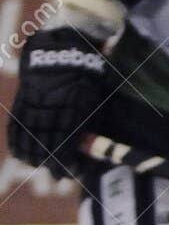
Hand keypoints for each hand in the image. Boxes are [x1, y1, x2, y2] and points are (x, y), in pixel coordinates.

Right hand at [5, 27, 109, 179]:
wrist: (65, 48)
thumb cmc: (88, 76)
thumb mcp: (95, 100)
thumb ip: (90, 126)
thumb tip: (87, 152)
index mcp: (74, 106)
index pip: (66, 142)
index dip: (66, 162)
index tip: (70, 173)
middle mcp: (51, 105)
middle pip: (46, 142)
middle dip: (51, 163)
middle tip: (56, 176)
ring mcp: (34, 101)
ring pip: (29, 136)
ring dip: (33, 156)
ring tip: (39, 167)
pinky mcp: (23, 98)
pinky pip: (16, 125)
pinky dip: (17, 142)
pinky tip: (21, 154)